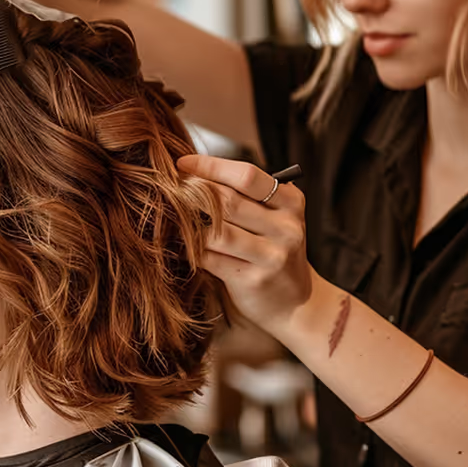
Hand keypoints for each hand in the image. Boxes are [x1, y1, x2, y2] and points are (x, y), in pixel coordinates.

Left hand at [177, 155, 312, 333]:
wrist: (296, 304)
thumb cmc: (272, 251)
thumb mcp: (272, 219)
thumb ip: (245, 197)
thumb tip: (192, 172)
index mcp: (291, 202)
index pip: (247, 175)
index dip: (210, 166)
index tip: (182, 163)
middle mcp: (286, 228)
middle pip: (229, 202)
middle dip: (194, 194)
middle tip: (171, 190)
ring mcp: (272, 256)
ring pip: (217, 232)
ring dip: (190, 224)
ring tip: (173, 217)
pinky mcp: (253, 280)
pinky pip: (211, 259)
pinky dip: (192, 249)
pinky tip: (183, 245)